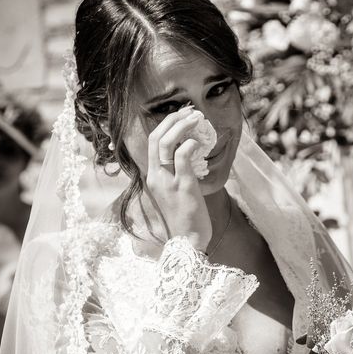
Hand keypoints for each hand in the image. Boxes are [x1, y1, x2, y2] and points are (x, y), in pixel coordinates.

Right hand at [142, 106, 211, 251]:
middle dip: (173, 120)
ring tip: (197, 119)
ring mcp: (168, 181)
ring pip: (166, 144)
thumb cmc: (186, 216)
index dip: (166, 125)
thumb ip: (179, 171)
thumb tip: (190, 151)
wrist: (188, 241)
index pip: (152, 142)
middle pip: (156, 138)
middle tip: (191, 112)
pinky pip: (183, 158)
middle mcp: (156, 176)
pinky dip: (190, 145)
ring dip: (182, 126)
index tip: (182, 115)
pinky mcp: (183, 186)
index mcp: (154, 176)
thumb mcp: (177, 190)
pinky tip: (200, 142)